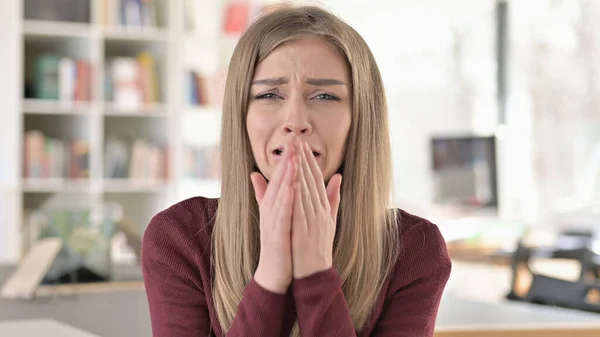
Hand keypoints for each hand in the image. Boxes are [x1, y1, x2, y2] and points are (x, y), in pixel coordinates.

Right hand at [251, 141, 296, 293]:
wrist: (274, 272)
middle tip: (293, 141)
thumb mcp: (272, 215)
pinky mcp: (276, 233)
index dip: (287, 159)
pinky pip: (282, 213)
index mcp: (272, 205)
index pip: (280, 178)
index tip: (295, 141)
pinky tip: (293, 187)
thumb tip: (255, 174)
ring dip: (287, 176)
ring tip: (294, 158)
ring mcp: (271, 221)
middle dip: (286, 161)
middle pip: (278, 182)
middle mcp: (269, 210)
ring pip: (280, 194)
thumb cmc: (277, 243)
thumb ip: (265, 195)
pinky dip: (287, 199)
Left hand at [291, 139, 342, 278]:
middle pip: (312, 180)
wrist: (315, 272)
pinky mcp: (306, 230)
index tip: (302, 144)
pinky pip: (301, 209)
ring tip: (293, 154)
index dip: (309, 160)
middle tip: (297, 140)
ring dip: (299, 171)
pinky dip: (297, 195)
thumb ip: (333, 198)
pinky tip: (292, 181)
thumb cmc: (319, 246)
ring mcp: (314, 220)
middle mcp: (321, 210)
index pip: (317, 178)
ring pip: (306, 190)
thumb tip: (338, 176)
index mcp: (324, 207)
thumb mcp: (329, 220)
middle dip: (304, 159)